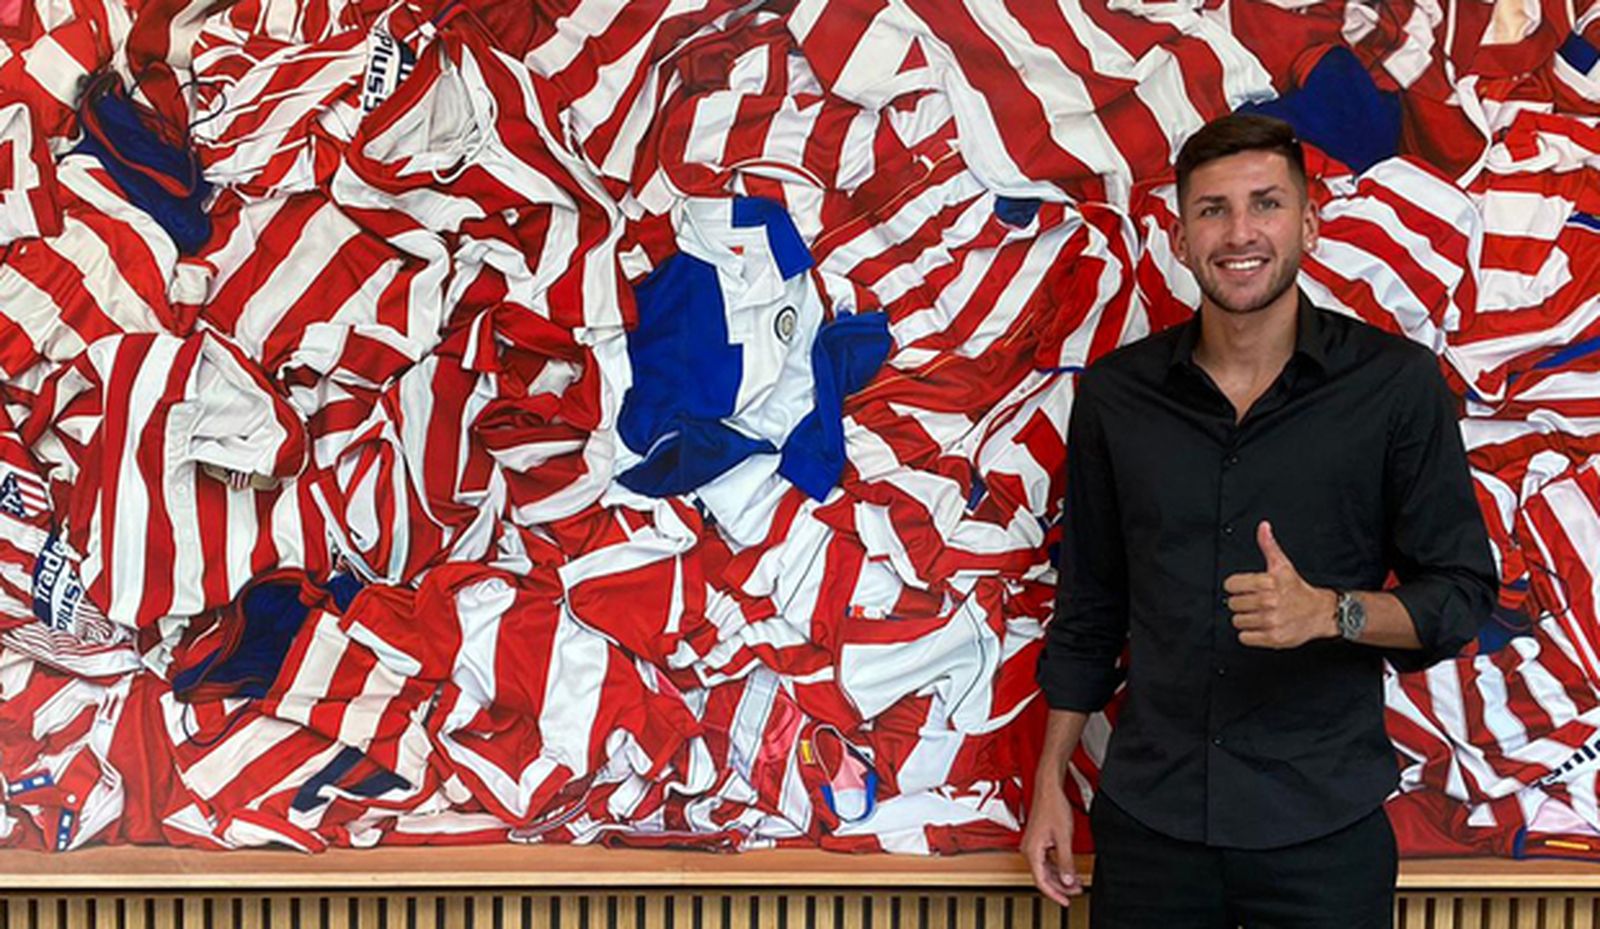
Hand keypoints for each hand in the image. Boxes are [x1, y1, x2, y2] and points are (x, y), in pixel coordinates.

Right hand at [1021, 785, 1083, 906]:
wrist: (1048, 790)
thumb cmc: (1053, 807)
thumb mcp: (1064, 837)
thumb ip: (1066, 861)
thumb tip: (1068, 880)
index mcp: (1032, 850)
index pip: (1041, 881)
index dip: (1054, 894)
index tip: (1066, 901)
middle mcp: (1029, 849)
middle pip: (1043, 877)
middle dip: (1061, 886)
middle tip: (1076, 891)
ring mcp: (1033, 845)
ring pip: (1045, 869)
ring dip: (1060, 877)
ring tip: (1076, 882)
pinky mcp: (1038, 841)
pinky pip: (1046, 860)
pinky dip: (1058, 867)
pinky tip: (1069, 870)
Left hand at [1224, 520, 1338, 648]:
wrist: (1320, 613)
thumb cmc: (1298, 589)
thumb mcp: (1283, 565)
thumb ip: (1268, 545)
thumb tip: (1263, 526)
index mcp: (1268, 582)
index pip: (1231, 584)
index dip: (1236, 586)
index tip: (1244, 588)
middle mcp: (1269, 602)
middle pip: (1232, 603)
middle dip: (1241, 602)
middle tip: (1254, 602)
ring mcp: (1271, 621)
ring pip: (1237, 621)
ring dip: (1245, 618)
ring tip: (1259, 614)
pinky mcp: (1273, 638)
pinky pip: (1245, 638)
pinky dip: (1250, 634)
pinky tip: (1261, 626)